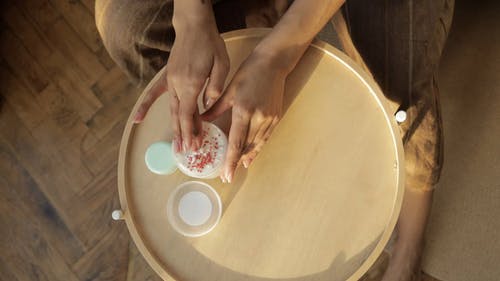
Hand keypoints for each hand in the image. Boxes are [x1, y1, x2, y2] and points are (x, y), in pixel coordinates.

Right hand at [134, 10, 228, 151]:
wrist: (194, 26)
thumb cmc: (210, 44)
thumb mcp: (221, 64)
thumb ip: (216, 86)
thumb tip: (208, 105)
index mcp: (192, 83)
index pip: (189, 113)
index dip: (191, 131)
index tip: (194, 145)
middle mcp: (178, 85)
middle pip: (180, 115)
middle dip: (184, 135)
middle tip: (188, 152)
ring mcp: (170, 81)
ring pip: (172, 109)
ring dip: (174, 128)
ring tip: (176, 146)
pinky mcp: (167, 77)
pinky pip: (154, 94)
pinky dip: (146, 107)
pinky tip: (137, 119)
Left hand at [202, 52, 287, 182]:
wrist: (273, 63)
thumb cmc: (248, 72)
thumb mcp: (229, 90)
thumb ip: (216, 108)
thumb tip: (201, 120)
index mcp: (243, 110)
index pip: (236, 142)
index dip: (231, 161)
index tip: (226, 175)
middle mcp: (258, 118)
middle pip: (247, 147)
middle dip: (237, 163)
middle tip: (228, 176)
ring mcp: (269, 119)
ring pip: (257, 145)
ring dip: (247, 157)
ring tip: (238, 168)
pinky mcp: (276, 117)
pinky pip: (265, 138)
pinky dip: (258, 148)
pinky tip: (251, 155)